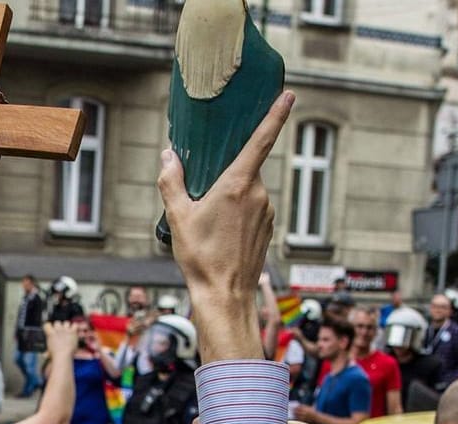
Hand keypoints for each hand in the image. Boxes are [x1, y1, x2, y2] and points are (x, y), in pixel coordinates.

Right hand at [43, 320, 78, 359]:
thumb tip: (45, 354)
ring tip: (68, 332)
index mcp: (50, 333)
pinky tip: (74, 331)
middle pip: (57, 322)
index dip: (49, 327)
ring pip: (66, 322)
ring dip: (67, 326)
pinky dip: (75, 327)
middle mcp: (57, 330)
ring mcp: (65, 330)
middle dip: (59, 326)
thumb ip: (47, 349)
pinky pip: (75, 325)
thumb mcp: (48, 350)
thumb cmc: (55, 354)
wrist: (62, 356)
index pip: (47, 324)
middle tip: (61, 332)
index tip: (51, 329)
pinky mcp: (73, 332)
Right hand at [159, 91, 293, 361]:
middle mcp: (258, 194)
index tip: (288, 94)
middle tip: (203, 198)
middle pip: (243, 169)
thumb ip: (171, 181)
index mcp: (238, 184)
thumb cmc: (202, 257)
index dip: (275, 114)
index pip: (261, 140)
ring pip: (247, 191)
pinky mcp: (269, 227)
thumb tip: (168, 157)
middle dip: (224, 176)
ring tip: (210, 224)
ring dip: (230, 198)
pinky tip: (222, 233)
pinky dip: (238, 213)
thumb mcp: (178, 217)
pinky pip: (253, 208)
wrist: (224, 295)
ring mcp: (267, 211)